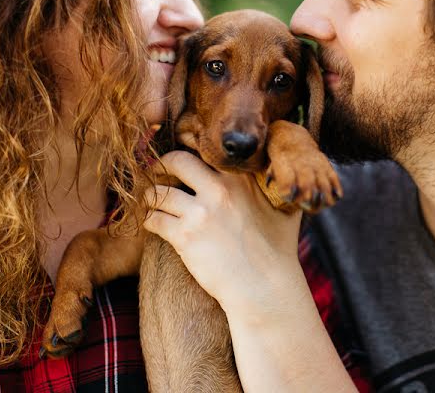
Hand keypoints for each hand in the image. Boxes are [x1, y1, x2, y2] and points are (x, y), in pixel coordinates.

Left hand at [143, 151, 305, 317]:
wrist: (266, 288)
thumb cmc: (279, 250)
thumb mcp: (285, 208)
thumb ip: (276, 185)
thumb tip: (278, 170)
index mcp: (242, 178)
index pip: (206, 149)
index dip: (188, 146)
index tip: (180, 153)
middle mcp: (220, 189)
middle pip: (176, 160)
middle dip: (161, 164)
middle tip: (156, 171)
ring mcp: (201, 212)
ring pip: (158, 192)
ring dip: (150, 196)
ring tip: (150, 201)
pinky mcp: (185, 236)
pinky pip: (154, 219)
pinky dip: (148, 220)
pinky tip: (152, 224)